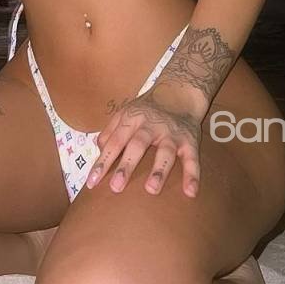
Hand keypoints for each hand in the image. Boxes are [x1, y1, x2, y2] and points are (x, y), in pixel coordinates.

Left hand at [86, 86, 202, 197]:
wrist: (180, 91)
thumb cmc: (147, 109)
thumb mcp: (125, 112)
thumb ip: (110, 131)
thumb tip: (99, 150)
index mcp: (132, 118)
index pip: (115, 141)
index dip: (103, 161)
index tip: (92, 182)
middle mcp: (151, 125)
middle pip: (138, 145)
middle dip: (127, 165)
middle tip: (116, 188)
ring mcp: (172, 133)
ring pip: (165, 151)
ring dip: (159, 170)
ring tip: (152, 190)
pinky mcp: (190, 140)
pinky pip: (192, 158)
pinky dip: (193, 175)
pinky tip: (191, 192)